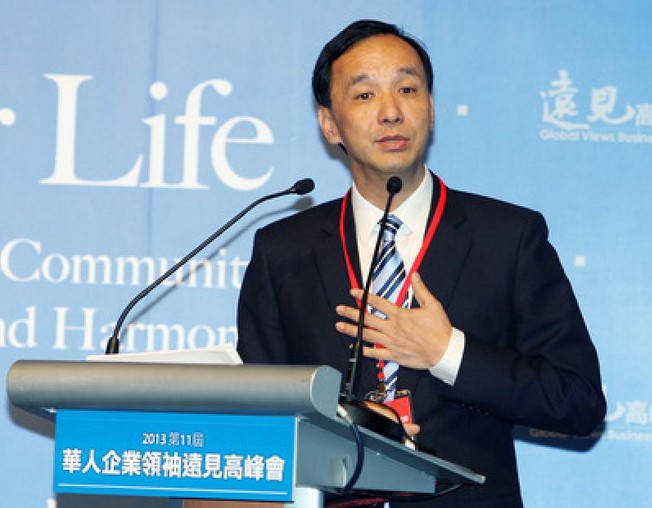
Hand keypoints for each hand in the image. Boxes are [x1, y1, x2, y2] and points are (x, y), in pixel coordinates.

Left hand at [335, 272, 451, 369]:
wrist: (444, 351)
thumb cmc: (439, 330)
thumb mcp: (433, 305)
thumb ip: (421, 290)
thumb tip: (415, 276)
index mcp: (400, 315)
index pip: (377, 302)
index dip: (364, 296)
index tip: (353, 292)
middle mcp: (392, 328)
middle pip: (367, 319)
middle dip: (351, 313)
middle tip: (339, 309)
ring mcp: (391, 342)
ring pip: (367, 335)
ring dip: (351, 330)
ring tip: (339, 326)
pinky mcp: (394, 355)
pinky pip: (375, 353)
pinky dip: (363, 350)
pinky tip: (354, 346)